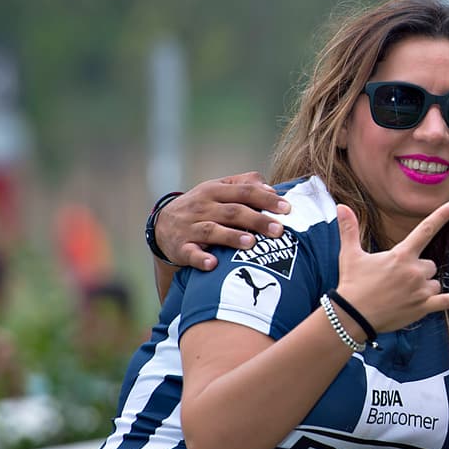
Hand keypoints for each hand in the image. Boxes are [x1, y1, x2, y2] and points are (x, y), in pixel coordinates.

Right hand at [155, 172, 289, 269]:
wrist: (161, 226)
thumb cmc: (202, 207)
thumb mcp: (218, 190)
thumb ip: (244, 185)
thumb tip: (270, 188)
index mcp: (214, 190)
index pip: (244, 192)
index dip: (266, 199)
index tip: (287, 209)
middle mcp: (202, 207)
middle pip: (233, 211)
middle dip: (257, 220)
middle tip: (278, 230)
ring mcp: (190, 227)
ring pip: (212, 231)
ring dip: (231, 237)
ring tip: (251, 243)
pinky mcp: (180, 248)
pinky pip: (190, 253)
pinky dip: (201, 258)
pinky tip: (213, 264)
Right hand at [334, 202, 448, 333]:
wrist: (352, 316)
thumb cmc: (352, 284)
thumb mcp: (350, 254)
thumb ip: (349, 229)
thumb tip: (341, 206)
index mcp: (402, 255)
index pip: (425, 230)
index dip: (441, 216)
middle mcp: (415, 271)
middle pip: (430, 264)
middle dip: (418, 270)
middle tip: (395, 281)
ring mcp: (421, 290)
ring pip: (434, 282)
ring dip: (424, 286)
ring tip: (400, 295)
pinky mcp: (424, 308)